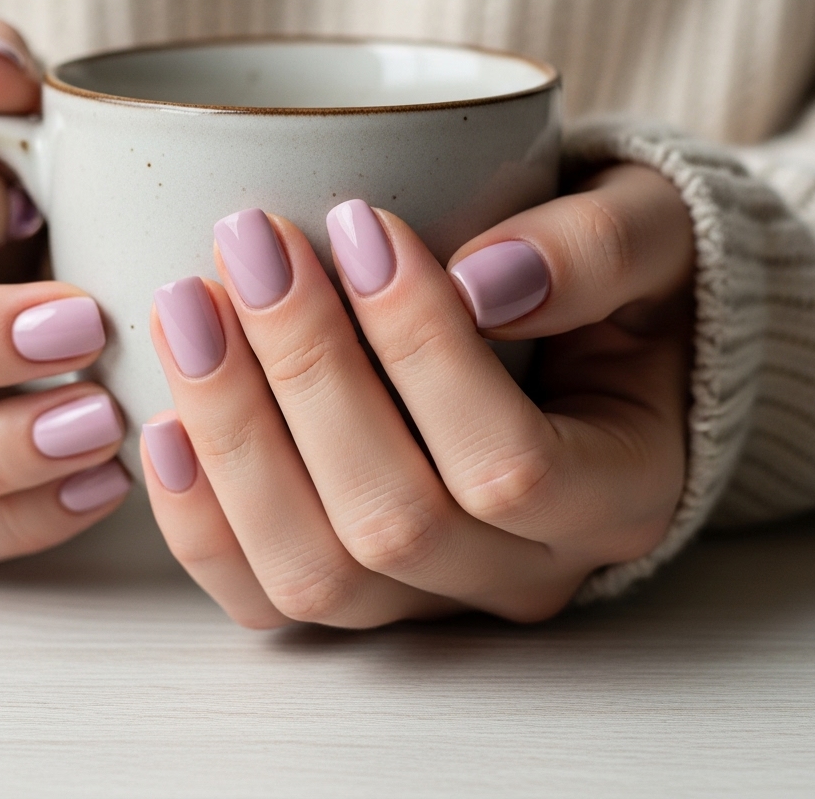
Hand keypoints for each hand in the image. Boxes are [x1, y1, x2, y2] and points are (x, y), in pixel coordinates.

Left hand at [140, 164, 692, 627]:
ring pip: (314, 575)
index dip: (419, 348)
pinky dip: (201, 517)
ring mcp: (430, 593)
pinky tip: (164, 419)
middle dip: (304, 376)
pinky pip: (262, 595)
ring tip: (188, 307)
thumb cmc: (622, 282)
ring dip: (235, 439)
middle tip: (250, 244)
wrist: (591, 339)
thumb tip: (482, 280)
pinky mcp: (356, 587)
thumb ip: (596, 253)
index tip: (359, 219)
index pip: (510, 465)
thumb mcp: (650, 236)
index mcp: (619, 494)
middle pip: (393, 523)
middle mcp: (524, 570)